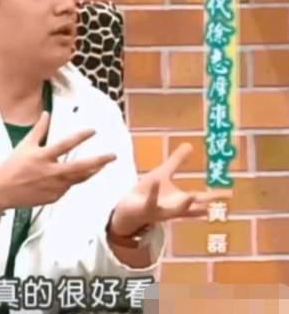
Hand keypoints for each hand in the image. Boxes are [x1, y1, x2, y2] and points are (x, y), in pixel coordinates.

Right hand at [0, 111, 115, 217]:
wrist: (0, 192)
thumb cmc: (10, 167)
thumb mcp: (24, 145)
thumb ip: (38, 130)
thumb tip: (46, 114)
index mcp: (42, 157)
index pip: (65, 144)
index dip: (81, 136)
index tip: (93, 131)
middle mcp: (50, 173)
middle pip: (80, 167)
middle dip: (99, 161)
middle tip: (113, 155)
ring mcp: (53, 187)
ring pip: (78, 179)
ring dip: (92, 171)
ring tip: (102, 165)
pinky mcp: (53, 198)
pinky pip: (67, 188)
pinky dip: (73, 181)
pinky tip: (76, 176)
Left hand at [109, 143, 231, 236]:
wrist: (127, 208)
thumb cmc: (146, 192)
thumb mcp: (163, 174)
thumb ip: (176, 161)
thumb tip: (189, 145)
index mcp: (179, 200)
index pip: (201, 198)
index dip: (215, 196)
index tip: (230, 194)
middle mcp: (173, 209)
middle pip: (191, 207)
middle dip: (203, 204)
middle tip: (217, 202)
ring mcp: (160, 211)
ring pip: (173, 210)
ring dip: (183, 205)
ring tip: (191, 196)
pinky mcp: (146, 209)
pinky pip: (151, 201)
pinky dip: (154, 192)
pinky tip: (156, 180)